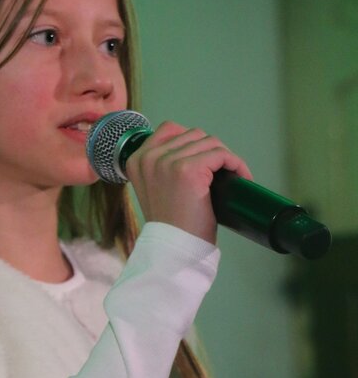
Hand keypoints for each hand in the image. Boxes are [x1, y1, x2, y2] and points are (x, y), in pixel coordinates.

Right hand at [125, 121, 252, 243]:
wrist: (173, 248)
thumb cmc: (170, 225)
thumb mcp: (156, 189)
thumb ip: (162, 167)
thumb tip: (195, 152)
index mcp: (136, 159)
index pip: (170, 129)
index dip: (193, 143)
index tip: (206, 162)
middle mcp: (149, 157)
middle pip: (194, 135)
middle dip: (211, 151)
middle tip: (222, 173)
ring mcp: (167, 162)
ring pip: (210, 142)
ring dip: (225, 157)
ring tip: (232, 176)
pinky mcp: (188, 169)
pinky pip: (221, 154)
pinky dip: (235, 163)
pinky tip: (240, 177)